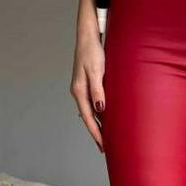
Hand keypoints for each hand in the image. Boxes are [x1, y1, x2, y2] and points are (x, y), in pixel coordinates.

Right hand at [70, 30, 105, 152]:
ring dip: (98, 125)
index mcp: (79, 91)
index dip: (96, 133)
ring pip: (91, 112)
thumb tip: (100, 110)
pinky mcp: (87, 84)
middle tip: (105, 149)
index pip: (89, 119)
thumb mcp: (97, 71)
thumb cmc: (93, 51)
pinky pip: (93, 104)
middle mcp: (79, 92)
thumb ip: (98, 91)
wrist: (88, 36)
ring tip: (106, 138)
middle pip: (88, 118)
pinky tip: (105, 119)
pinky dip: (99, 114)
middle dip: (96, 134)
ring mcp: (82, 89)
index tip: (103, 146)